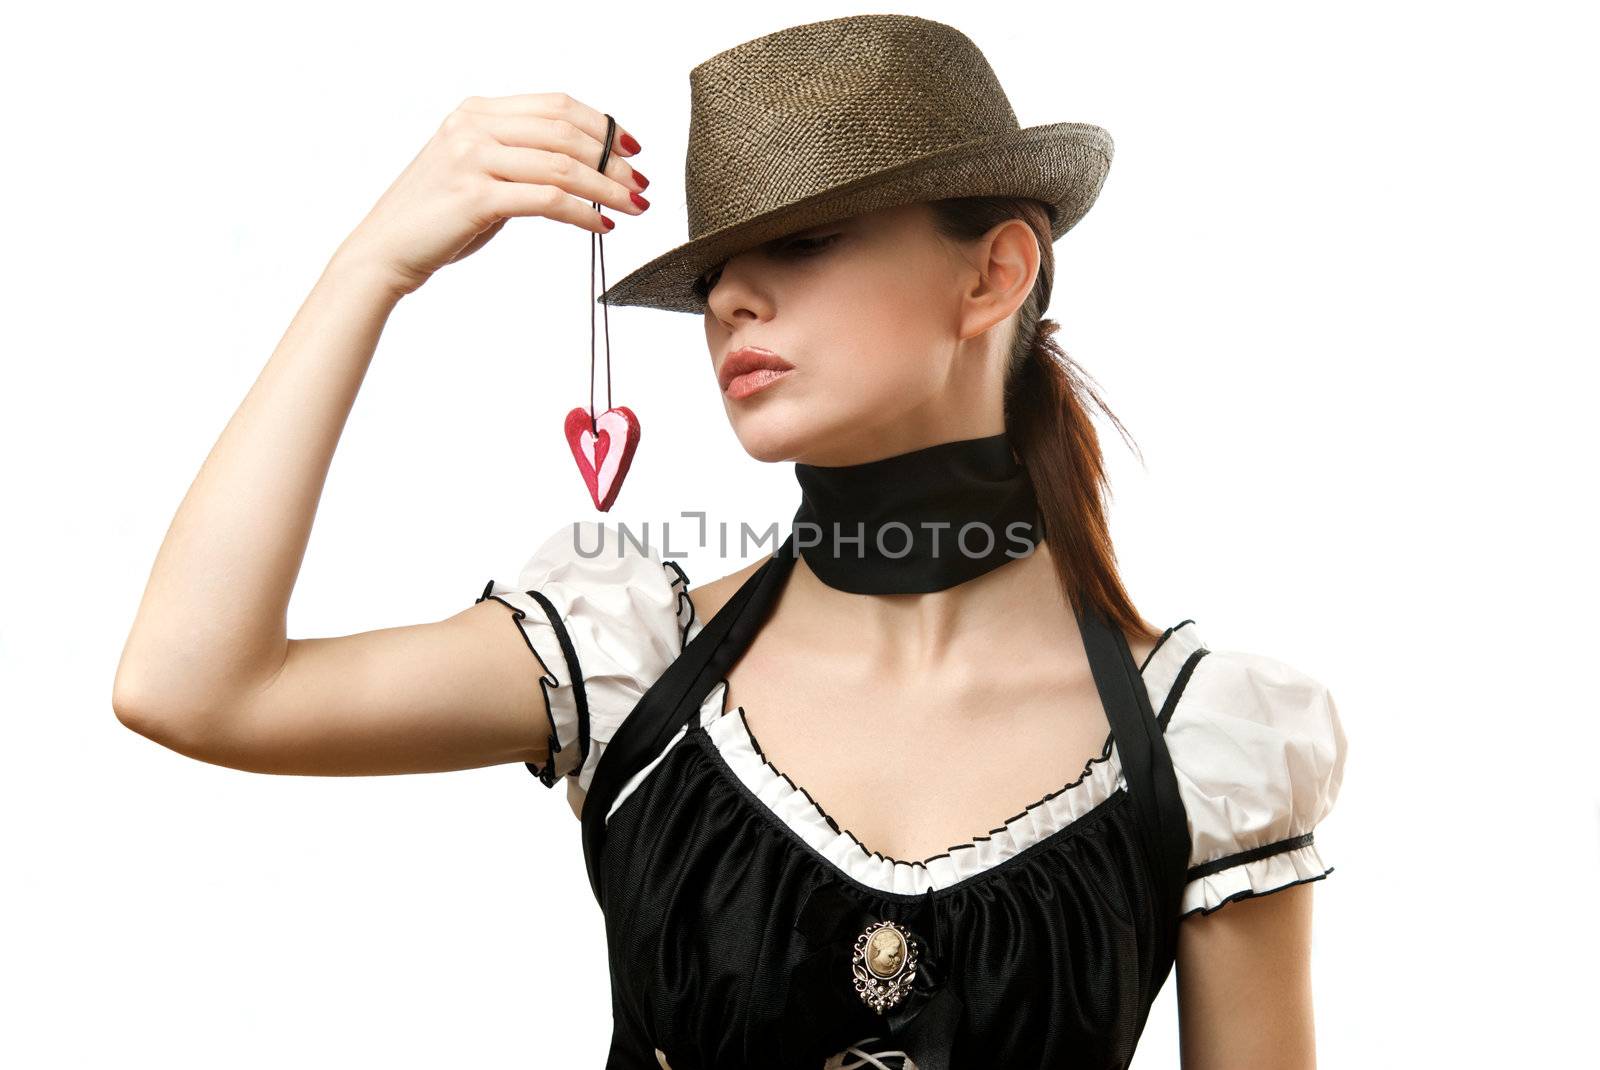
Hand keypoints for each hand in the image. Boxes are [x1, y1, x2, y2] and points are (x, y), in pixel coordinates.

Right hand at [338, 92, 647, 296]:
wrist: (385, 251)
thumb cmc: (435, 219)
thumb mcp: (478, 173)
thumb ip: (518, 159)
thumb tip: (579, 168)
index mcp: (476, 112)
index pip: (556, 106)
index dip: (602, 125)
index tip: (632, 149)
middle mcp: (473, 126)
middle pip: (565, 131)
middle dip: (613, 160)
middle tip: (642, 184)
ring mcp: (472, 158)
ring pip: (563, 165)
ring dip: (608, 188)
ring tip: (634, 207)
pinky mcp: (476, 195)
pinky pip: (549, 199)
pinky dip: (584, 213)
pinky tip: (602, 227)